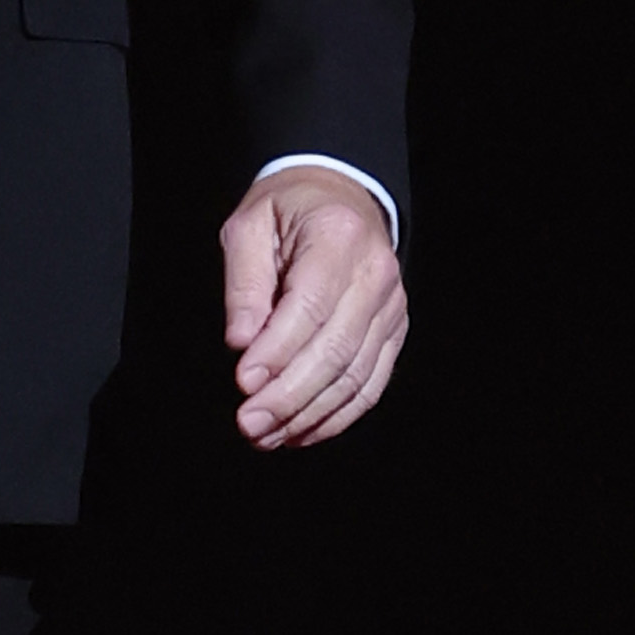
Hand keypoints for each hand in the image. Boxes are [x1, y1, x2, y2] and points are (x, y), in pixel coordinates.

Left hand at [218, 169, 408, 449]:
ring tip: (266, 436)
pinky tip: (300, 433)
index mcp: (338, 238)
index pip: (310, 307)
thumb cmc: (286, 212)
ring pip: (355, 376)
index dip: (277, 351)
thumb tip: (241, 342)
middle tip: (248, 424)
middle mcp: (376, 275)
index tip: (243, 383)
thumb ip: (244, 283)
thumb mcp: (248, 228)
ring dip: (309, 415)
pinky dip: (337, 416)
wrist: (341, 198)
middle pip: (336, 350)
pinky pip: (371, 385)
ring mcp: (392, 307)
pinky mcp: (394, 332)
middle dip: (289, 395)